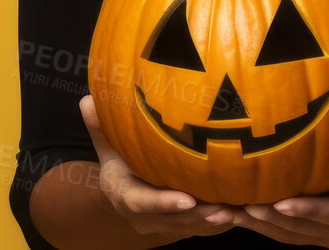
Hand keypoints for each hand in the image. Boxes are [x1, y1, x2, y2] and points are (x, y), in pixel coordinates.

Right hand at [79, 94, 235, 240]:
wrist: (123, 189)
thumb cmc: (120, 160)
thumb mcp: (108, 144)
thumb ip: (100, 126)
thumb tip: (87, 99)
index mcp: (123, 195)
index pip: (142, 203)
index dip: (164, 203)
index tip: (187, 198)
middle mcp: (141, 217)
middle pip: (171, 221)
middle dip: (197, 216)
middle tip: (223, 208)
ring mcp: (161, 225)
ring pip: (189, 227)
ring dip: (213, 222)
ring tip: (236, 211)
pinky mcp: (179, 227)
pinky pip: (201, 229)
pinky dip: (220, 223)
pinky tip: (242, 213)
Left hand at [225, 135, 328, 247]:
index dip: (309, 210)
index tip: (283, 202)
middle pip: (300, 230)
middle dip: (269, 219)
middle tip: (239, 205)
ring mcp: (328, 241)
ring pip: (287, 236)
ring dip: (255, 226)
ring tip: (221, 212)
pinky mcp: (318, 239)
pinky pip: (285, 236)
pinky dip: (259, 227)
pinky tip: (232, 214)